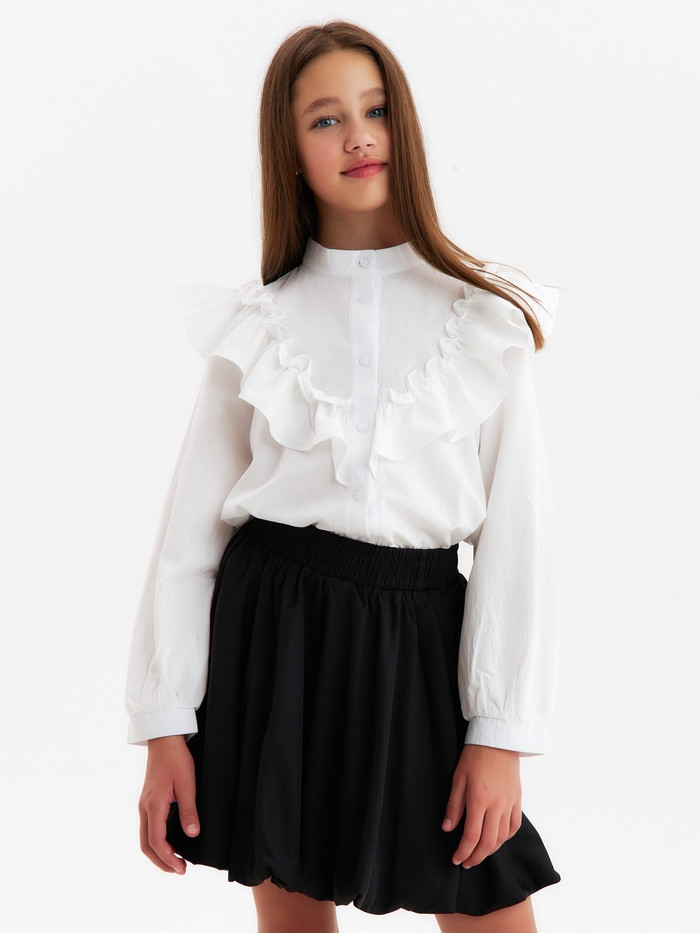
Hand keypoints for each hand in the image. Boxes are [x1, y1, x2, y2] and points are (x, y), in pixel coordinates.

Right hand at [138, 734, 199, 873]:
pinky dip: (155, 841)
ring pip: (144, 838)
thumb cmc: (176, 759)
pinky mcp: (147, 800)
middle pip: (146, 845)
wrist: (164, 740)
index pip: (157, 841)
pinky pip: (147, 828)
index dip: (168, 858)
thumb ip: (189, 810)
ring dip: (157, 853)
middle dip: (161, 862)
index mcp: (154, 805)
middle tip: (179, 871)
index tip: (181, 868)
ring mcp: (144, 804)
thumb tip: (192, 834)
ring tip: (174, 861)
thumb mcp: (187, 784)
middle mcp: (144, 808)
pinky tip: (168, 843)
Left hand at [441, 743, 521, 867]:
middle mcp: (496, 806)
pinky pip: (514, 826)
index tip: (456, 859)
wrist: (498, 739)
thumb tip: (448, 828)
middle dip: (476, 857)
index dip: (463, 852)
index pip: (471, 836)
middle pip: (488, 843)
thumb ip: (454, 806)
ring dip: (490, 850)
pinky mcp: (517, 800)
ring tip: (479, 853)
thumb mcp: (458, 778)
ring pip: (502, 838)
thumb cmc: (475, 756)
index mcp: (479, 800)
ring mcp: (509, 804)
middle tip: (466, 862)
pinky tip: (497, 839)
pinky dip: (505, 838)